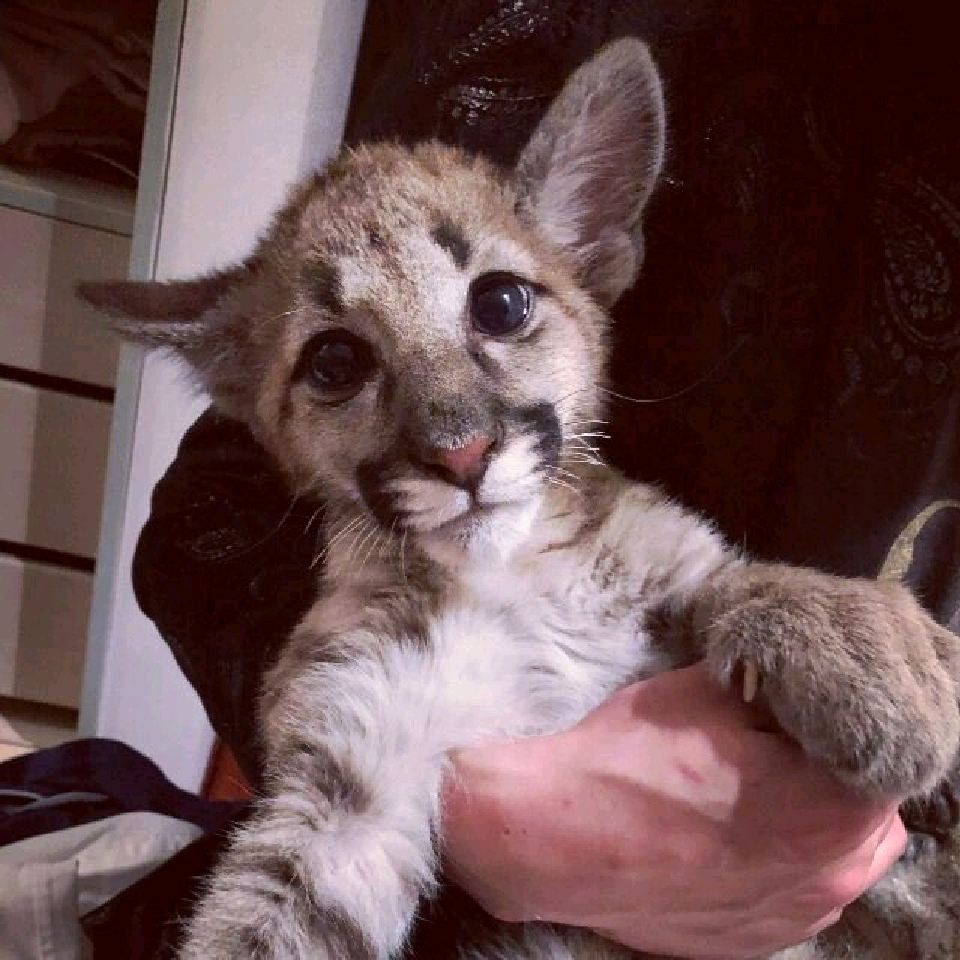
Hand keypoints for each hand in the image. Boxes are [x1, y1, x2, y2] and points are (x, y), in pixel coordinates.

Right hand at [441, 663, 906, 959]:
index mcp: (830, 809)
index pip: (883, 757)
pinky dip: (782, 863)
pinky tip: (731, 834)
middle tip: (788, 746)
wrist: (558, 839)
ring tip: (757, 791)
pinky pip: (796, 897)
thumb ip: (771, 685)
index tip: (811, 710)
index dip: (849, 724)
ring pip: (840, 864)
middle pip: (872, 818)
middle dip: (842, 777)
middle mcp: (828, 878)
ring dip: (817, 825)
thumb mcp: (705, 692)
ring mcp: (791, 920)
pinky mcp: (751, 943)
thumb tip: (796, 681)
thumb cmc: (630, 760)